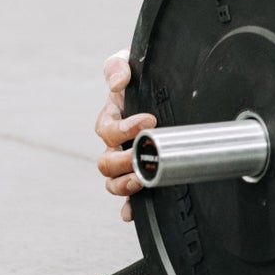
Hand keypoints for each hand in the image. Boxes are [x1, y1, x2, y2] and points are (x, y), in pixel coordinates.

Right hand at [95, 49, 157, 221]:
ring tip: (141, 180)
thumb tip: (118, 81)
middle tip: (143, 152)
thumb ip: (118, 67)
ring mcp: (128, 160)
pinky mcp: (143, 173)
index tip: (149, 120)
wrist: (168, 84)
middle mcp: (117, 143)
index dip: (124, 128)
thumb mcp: (129, 62)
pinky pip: (129, 197)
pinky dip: (128, 207)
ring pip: (113, 181)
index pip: (107, 130)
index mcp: (112, 118)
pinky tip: (131, 212)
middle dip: (123, 160)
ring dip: (123, 185)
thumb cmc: (144, 75)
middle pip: (106, 162)